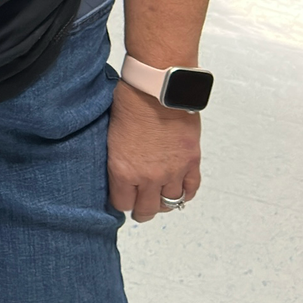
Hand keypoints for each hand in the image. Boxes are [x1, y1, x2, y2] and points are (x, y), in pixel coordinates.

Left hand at [107, 84, 201, 220]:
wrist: (156, 91)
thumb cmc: (130, 104)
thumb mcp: (111, 137)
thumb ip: (118, 161)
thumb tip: (121, 173)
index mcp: (123, 171)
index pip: (122, 204)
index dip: (122, 203)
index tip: (123, 200)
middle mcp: (148, 177)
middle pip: (146, 210)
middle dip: (142, 211)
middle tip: (140, 209)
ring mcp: (172, 171)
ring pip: (170, 203)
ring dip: (164, 203)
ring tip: (160, 200)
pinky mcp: (191, 162)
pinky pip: (191, 189)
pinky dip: (186, 193)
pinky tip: (179, 191)